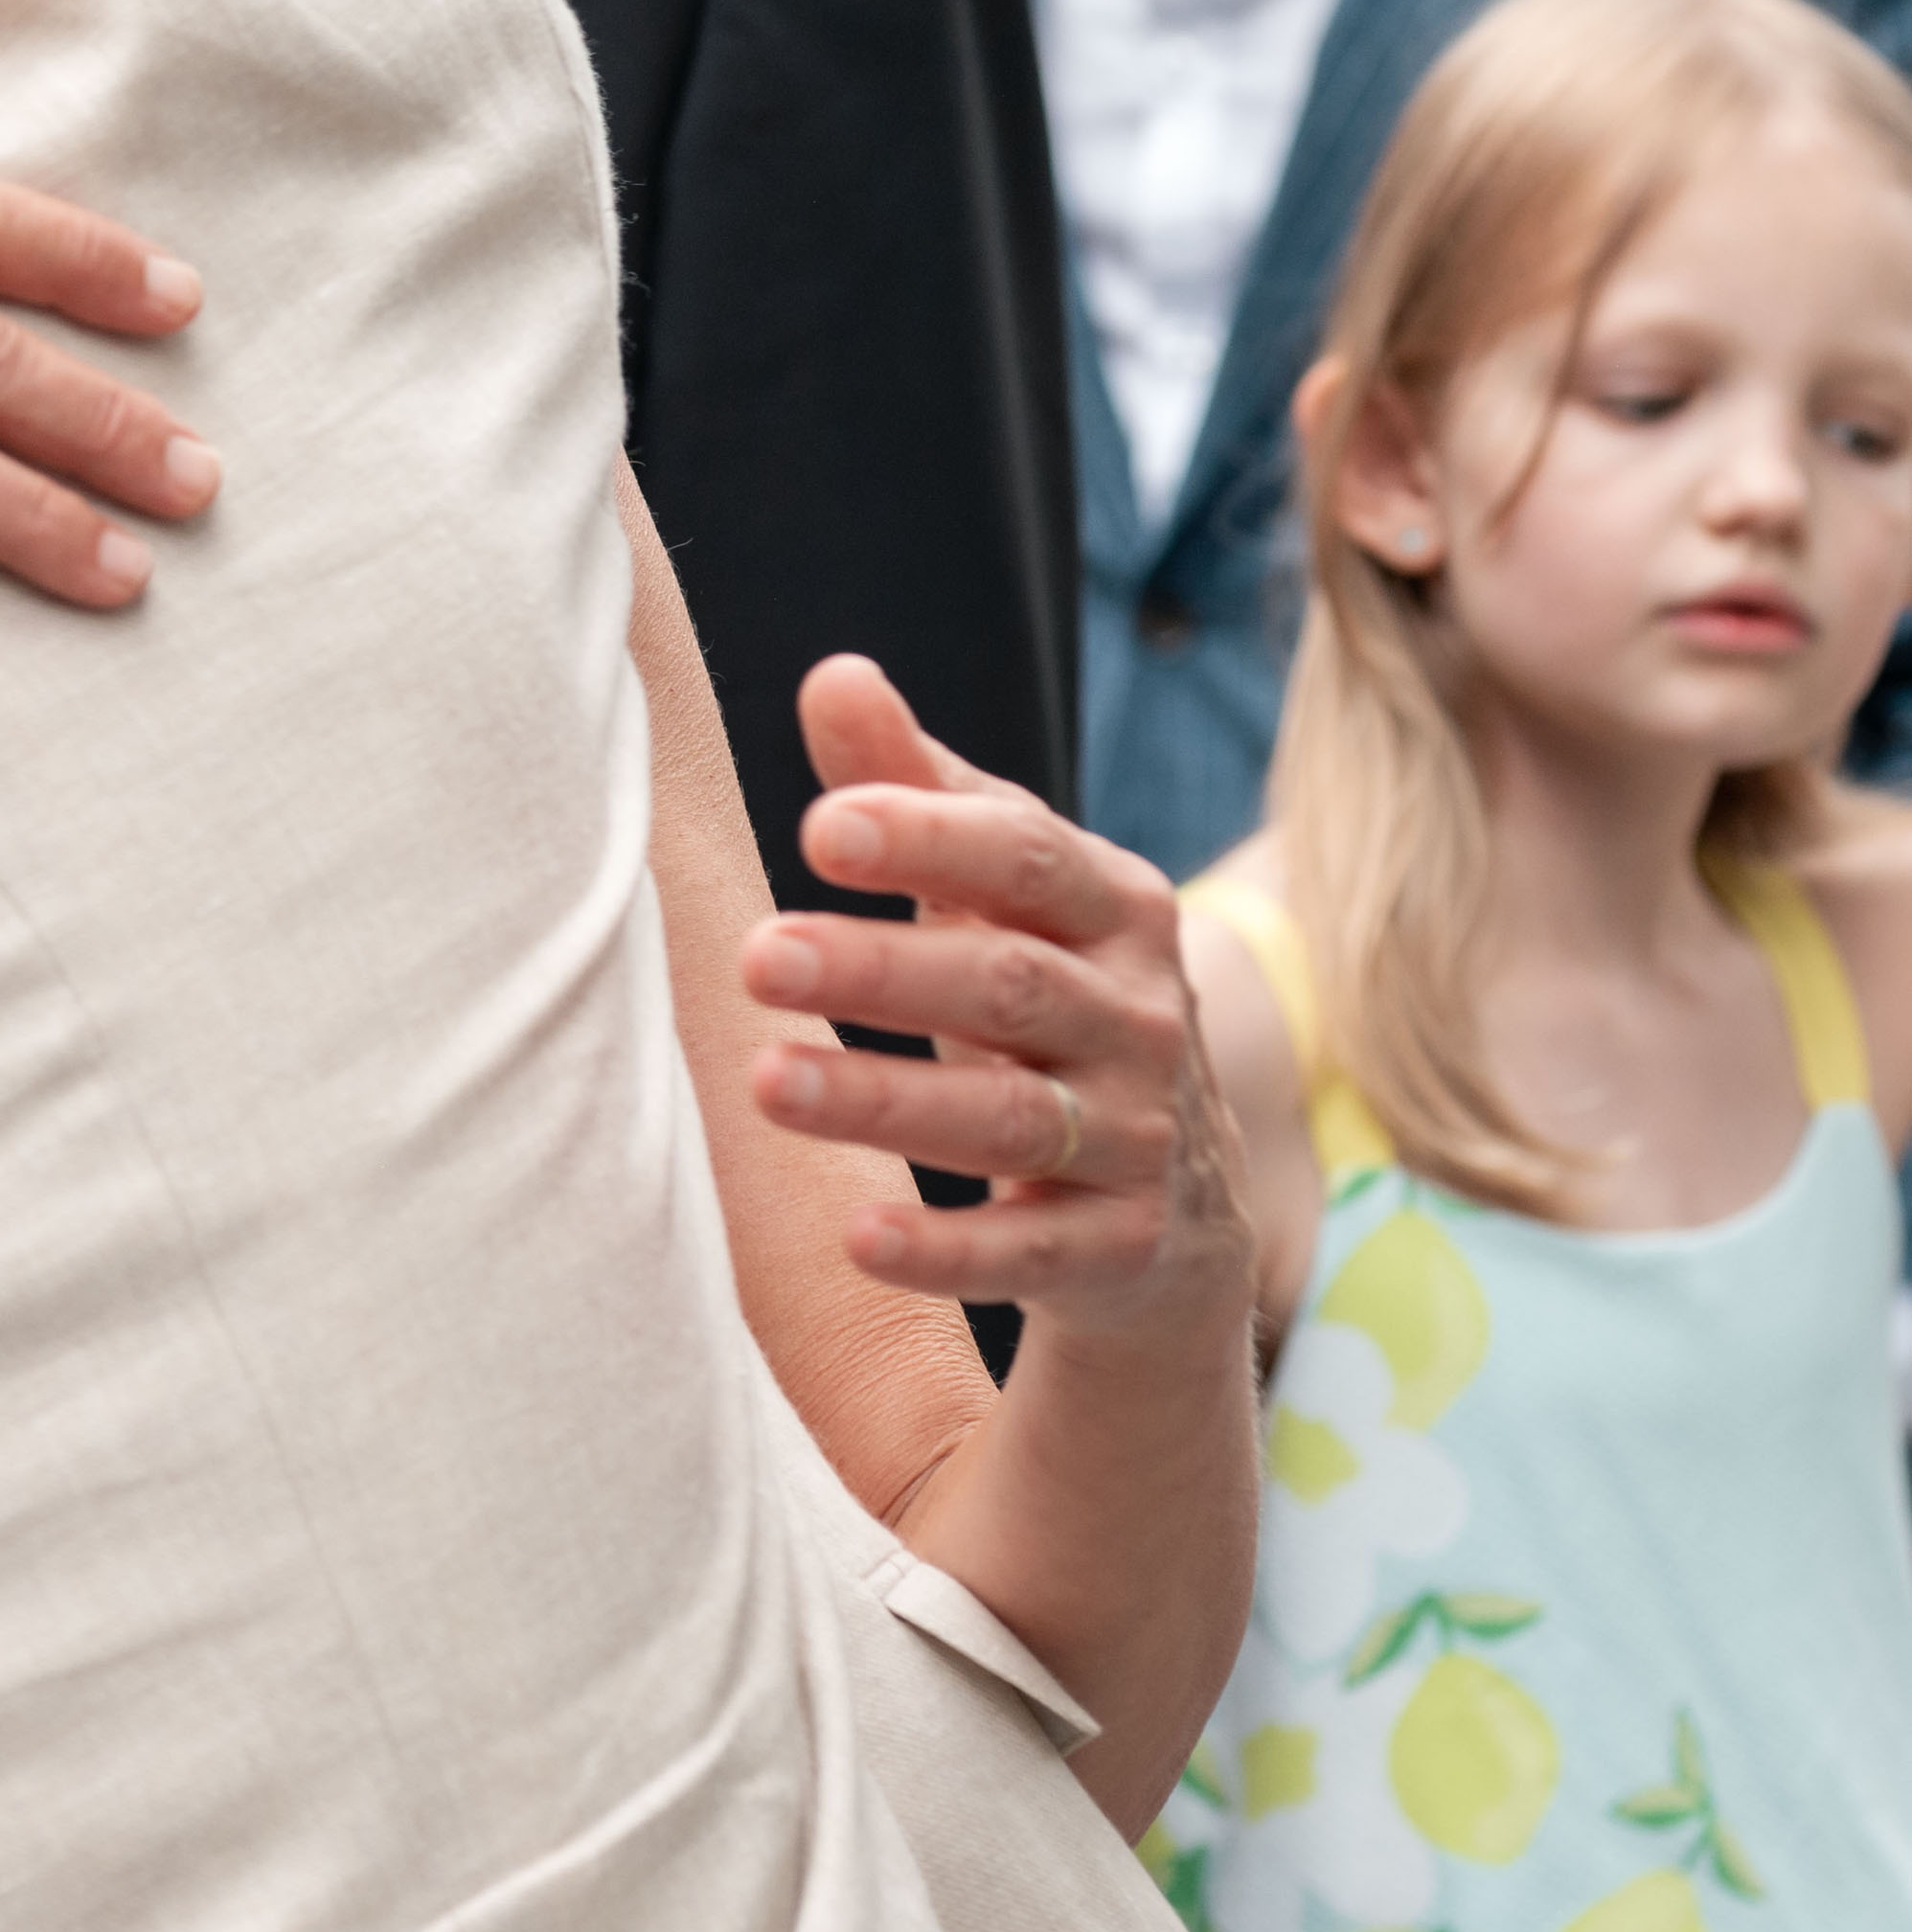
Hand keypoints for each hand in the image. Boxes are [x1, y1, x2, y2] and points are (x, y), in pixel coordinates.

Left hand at [737, 655, 1256, 1353]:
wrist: (1176, 1206)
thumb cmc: (1045, 1006)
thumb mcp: (998, 900)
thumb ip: (918, 792)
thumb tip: (834, 678)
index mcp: (1115, 909)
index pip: (1028, 857)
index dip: (931, 838)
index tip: (823, 826)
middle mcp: (1142, 1018)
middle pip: (1009, 985)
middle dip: (881, 970)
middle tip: (755, 955)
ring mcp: (1141, 1137)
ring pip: (1009, 1118)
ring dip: (884, 1101)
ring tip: (766, 1083)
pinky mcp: (1122, 1247)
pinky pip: (1032, 1253)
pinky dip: (948, 1250)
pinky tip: (856, 1237)